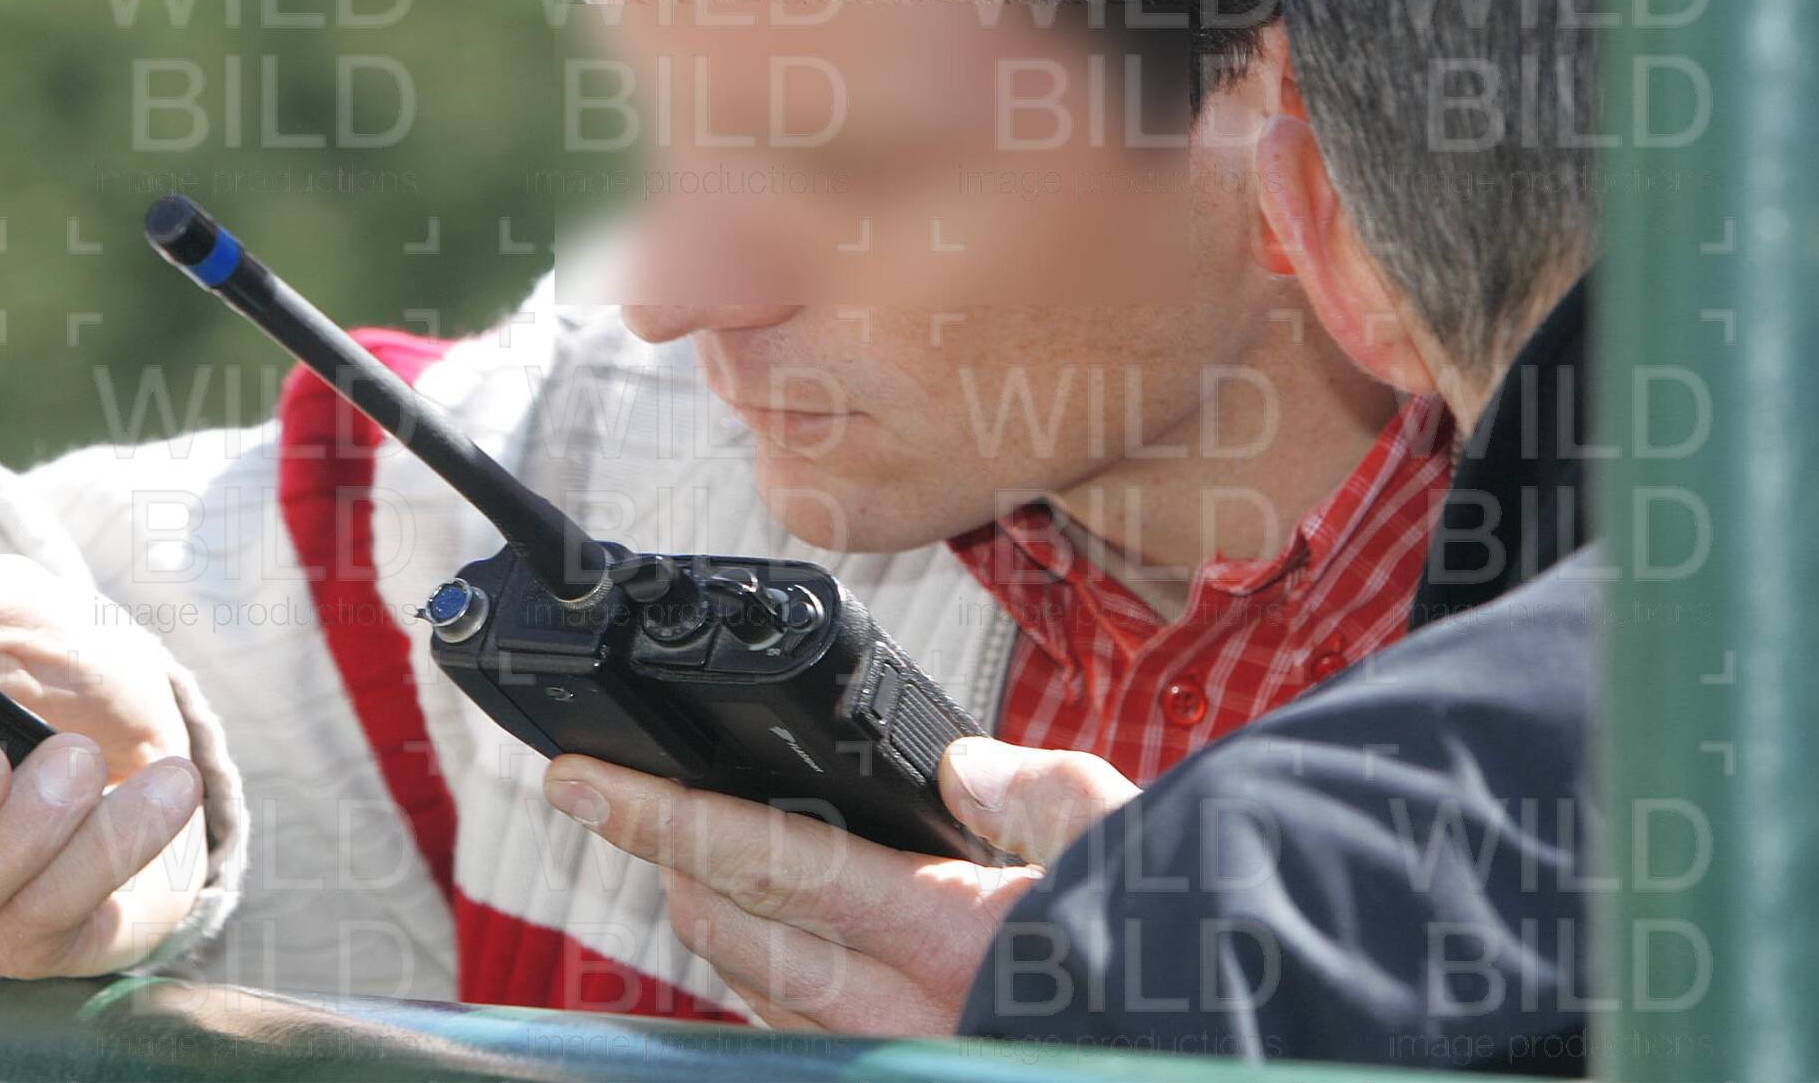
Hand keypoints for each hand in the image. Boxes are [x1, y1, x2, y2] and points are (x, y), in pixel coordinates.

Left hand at [544, 737, 1137, 1033]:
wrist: (1234, 1043)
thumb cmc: (1188, 958)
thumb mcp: (1127, 834)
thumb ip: (1032, 786)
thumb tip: (962, 767)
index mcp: (946, 930)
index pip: (763, 856)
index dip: (660, 815)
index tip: (585, 783)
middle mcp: (904, 1010)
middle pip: (734, 933)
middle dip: (666, 867)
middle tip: (621, 810)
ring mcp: (903, 1055)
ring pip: (760, 993)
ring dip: (712, 928)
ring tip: (684, 870)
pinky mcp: (917, 1073)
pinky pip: (807, 1038)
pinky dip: (771, 989)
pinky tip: (770, 963)